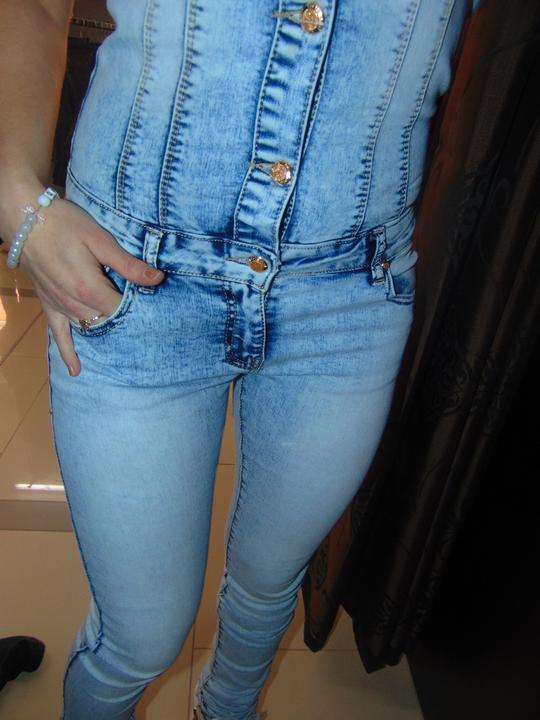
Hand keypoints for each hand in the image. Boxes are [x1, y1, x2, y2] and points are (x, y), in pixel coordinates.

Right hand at [16, 197, 164, 375]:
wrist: (26, 219)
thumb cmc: (65, 224)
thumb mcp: (101, 240)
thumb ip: (128, 265)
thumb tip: (157, 279)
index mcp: (90, 289)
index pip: (123, 311)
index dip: (140, 312)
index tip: (156, 313)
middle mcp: (74, 304)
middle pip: (107, 322)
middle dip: (125, 324)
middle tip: (146, 330)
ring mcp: (60, 307)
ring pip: (88, 328)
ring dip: (105, 334)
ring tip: (127, 346)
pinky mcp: (48, 305)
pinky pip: (58, 334)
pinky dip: (68, 352)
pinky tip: (75, 370)